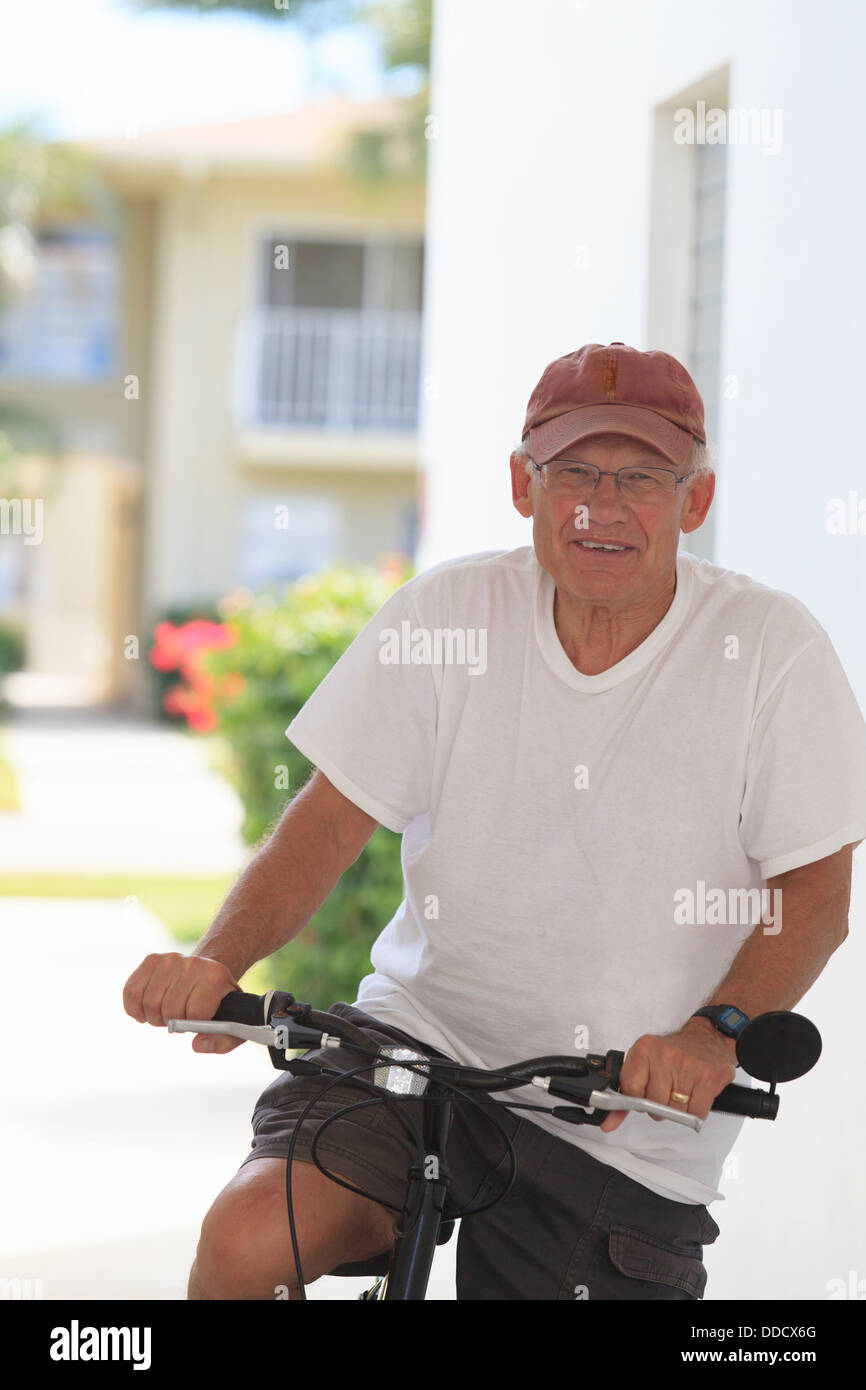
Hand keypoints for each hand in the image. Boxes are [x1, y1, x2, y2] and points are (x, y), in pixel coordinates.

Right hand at [122, 951, 243, 1053]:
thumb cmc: (218, 1004)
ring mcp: (170, 959)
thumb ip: (223, 1041)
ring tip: (166, 1012)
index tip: (196, 1021)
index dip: (192, 1025)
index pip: (195, 1012)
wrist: (206, 974)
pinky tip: (147, 1010)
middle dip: (172, 1023)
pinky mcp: (151, 960)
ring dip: (154, 1017)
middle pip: (170, 1010)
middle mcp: (192, 963)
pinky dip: (135, 1009)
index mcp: (216, 977)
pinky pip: (131, 992)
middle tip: (179, 1019)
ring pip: (149, 1003)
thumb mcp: (232, 1022)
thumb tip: (197, 1045)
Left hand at [599, 1019, 737, 1132]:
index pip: (630, 1088)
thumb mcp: (644, 1063)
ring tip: (680, 1092)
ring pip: (674, 1111)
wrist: (707, 1039)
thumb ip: (625, 1093)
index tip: (642, 1096)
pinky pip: (695, 1113)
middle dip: (658, 1107)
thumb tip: (609, 1122)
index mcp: (644, 1049)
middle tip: (665, 1094)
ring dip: (676, 1110)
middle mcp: (665, 1055)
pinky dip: (694, 1112)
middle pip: (653, 1103)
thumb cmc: (673, 1052)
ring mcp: (687, 1066)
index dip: (636, 1099)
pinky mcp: (707, 1077)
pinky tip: (693, 1096)